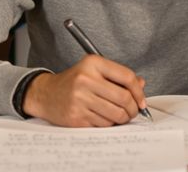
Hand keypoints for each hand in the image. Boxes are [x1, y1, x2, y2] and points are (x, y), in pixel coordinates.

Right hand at [22, 55, 148, 126]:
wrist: (46, 94)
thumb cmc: (73, 81)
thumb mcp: (94, 71)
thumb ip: (118, 76)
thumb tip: (141, 85)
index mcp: (93, 63)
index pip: (127, 77)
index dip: (139, 91)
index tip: (141, 100)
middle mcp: (86, 80)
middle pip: (124, 98)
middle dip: (133, 109)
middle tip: (133, 111)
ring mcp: (80, 99)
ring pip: (116, 114)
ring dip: (122, 118)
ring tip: (119, 115)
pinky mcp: (76, 117)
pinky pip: (104, 125)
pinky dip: (108, 124)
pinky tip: (103, 117)